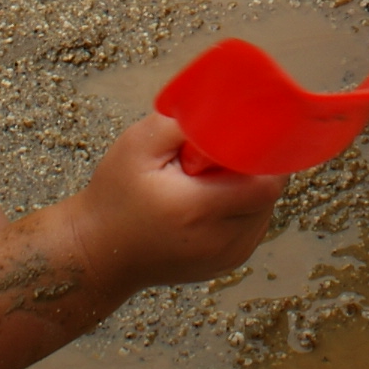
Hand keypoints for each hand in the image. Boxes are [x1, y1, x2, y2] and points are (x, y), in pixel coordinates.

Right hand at [68, 113, 283, 291]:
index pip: (266, 183)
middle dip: (255, 166)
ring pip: (265, 208)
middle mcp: (221, 241)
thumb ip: (183, 122)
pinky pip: (254, 223)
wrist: (99, 252)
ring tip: (211, 178)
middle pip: (269, 194)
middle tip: (223, 152)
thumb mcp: (138, 145)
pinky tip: (213, 197)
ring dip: (250, 186)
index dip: (266, 154)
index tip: (248, 133)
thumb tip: (225, 106)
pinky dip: (244, 206)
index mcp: (198, 210)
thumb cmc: (115, 195)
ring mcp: (228, 257)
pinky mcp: (230, 262)